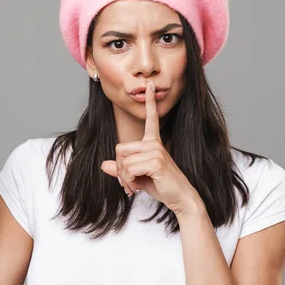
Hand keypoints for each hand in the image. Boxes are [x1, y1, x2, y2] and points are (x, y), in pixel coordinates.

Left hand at [100, 81, 197, 213]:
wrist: (180, 198)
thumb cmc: (162, 186)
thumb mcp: (137, 177)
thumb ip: (121, 170)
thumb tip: (103, 165)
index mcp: (153, 143)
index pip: (150, 120)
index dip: (149, 103)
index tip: (148, 85)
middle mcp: (154, 144)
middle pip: (120, 148)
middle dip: (119, 169)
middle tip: (128, 184)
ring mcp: (156, 151)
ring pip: (124, 161)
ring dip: (124, 178)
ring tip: (133, 187)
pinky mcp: (156, 161)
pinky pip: (129, 168)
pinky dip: (128, 181)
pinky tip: (137, 188)